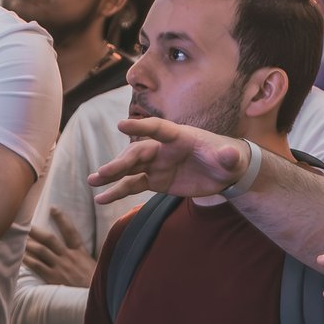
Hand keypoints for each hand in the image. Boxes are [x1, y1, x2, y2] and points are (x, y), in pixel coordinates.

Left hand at [23, 205, 95, 287]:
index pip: (70, 231)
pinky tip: (19, 255)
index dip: (62, 219)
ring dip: (29, 243)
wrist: (94, 297)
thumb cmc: (96, 285)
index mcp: (81, 252)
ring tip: (19, 237)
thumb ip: (86, 259)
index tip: (53, 208)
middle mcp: (69, 256)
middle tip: (25, 223)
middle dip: (36, 230)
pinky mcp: (53, 277)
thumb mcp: (96, 268)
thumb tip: (80, 253)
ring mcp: (60, 267)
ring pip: (41, 250)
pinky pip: (37, 265)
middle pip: (50, 239)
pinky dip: (28, 259)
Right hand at [89, 117, 246, 203]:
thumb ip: (227, 156)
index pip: (158, 129)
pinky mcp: (155, 180)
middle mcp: (163, 148)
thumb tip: (230, 155)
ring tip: (93, 181)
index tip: (121, 125)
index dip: (141, 127)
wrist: (225, 172)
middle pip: (137, 152)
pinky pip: (132, 185)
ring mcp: (157, 164)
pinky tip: (101, 198)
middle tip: (103, 172)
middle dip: (120, 162)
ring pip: (130, 168)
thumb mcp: (231, 159)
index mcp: (179, 136)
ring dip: (111, 174)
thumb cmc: (227, 159)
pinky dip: (117, 190)